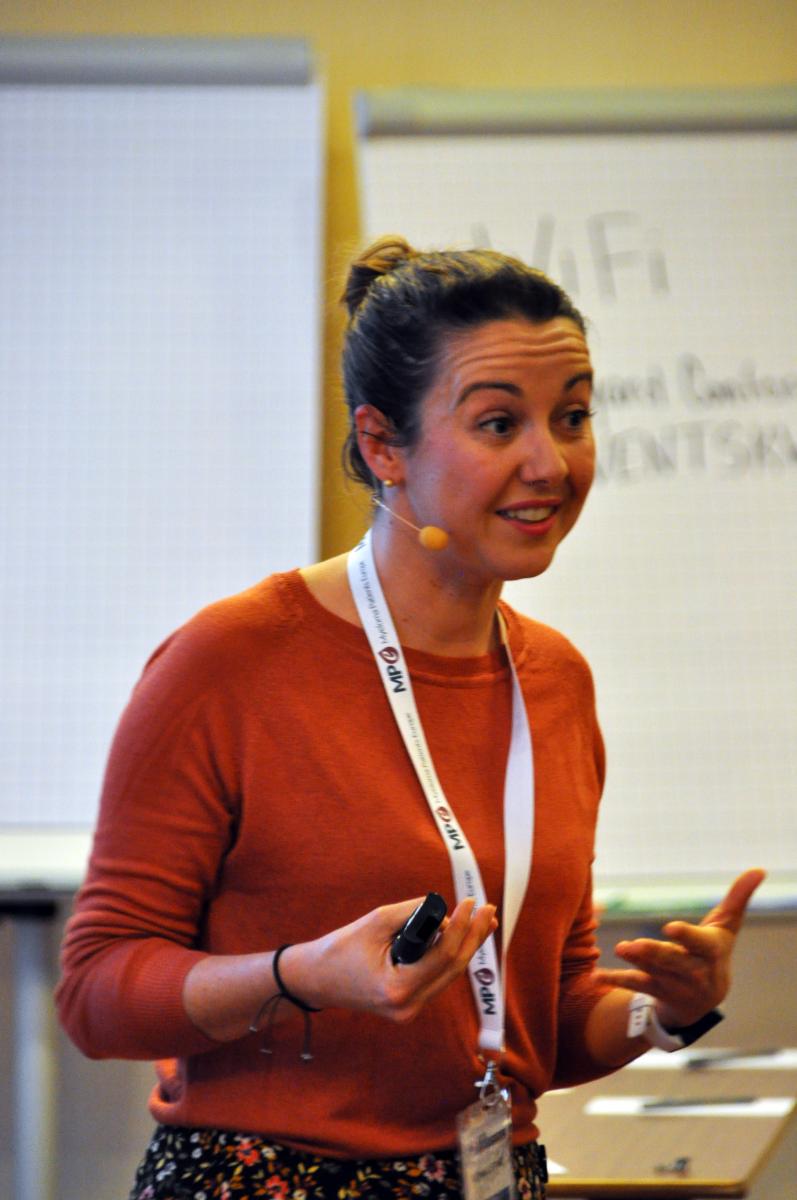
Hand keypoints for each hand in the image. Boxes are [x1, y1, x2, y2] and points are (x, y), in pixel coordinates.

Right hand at [281, 895, 497, 1022]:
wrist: (316, 979)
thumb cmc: (340, 949)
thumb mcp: (375, 922)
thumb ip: (412, 914)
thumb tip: (443, 911)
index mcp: (397, 989)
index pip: (443, 957)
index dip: (462, 927)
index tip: (472, 902)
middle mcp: (407, 1006)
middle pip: (452, 969)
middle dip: (473, 936)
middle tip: (488, 909)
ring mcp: (409, 1009)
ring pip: (448, 974)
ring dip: (466, 945)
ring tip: (483, 919)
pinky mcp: (408, 1004)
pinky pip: (437, 977)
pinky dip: (449, 955)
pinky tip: (463, 936)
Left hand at [594, 869, 764, 1028]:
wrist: (703, 1001)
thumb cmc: (714, 951)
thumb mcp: (726, 926)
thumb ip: (738, 898)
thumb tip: (760, 869)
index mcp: (710, 952)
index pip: (700, 945)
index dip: (686, 937)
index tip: (669, 927)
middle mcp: (693, 972)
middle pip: (673, 962)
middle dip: (654, 953)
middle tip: (633, 944)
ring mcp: (673, 984)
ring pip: (653, 972)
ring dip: (635, 962)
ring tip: (619, 948)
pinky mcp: (655, 991)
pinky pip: (635, 986)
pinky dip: (616, 980)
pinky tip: (596, 975)